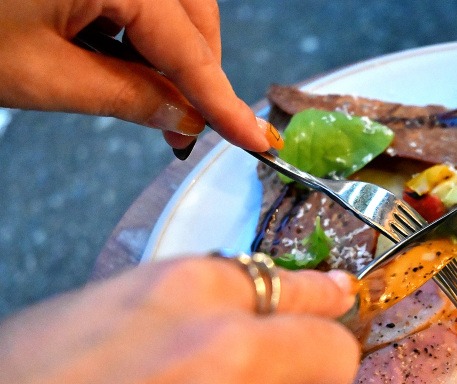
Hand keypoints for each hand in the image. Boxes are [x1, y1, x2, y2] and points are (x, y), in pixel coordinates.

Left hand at [0, 0, 269, 151]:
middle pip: (192, 14)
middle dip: (198, 72)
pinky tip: (117, 57)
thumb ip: (128, 97)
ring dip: (169, 51)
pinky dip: (137, 27)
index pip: (189, 49)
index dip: (224, 103)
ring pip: (169, 3)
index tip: (257, 140)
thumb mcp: (42, 76)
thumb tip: (184, 118)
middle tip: (186, 128)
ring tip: (146, 96)